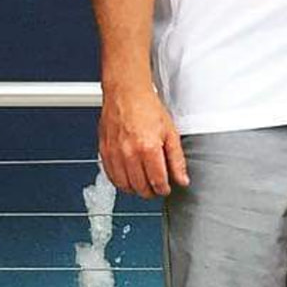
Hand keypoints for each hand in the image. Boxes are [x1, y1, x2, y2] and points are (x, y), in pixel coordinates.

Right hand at [98, 83, 187, 199]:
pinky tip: (129, 179)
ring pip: (124, 186)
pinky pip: (111, 177)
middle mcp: (129, 153)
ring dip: (136, 190)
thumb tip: (182, 179)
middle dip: (151, 192)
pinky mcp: (104, 152)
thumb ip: (177, 159)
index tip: (166, 189)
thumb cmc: (147, 108)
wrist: (126, 93)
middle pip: (140, 187)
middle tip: (156, 188)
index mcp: (148, 148)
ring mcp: (114, 154)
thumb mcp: (170, 132)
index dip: (164, 189)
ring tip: (144, 185)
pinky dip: (121, 183)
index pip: (157, 181)